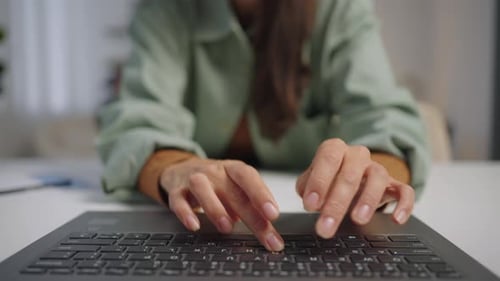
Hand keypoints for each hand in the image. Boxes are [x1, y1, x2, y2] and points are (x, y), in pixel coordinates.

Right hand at [160, 158, 283, 250]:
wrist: (183, 168)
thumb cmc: (217, 182)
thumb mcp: (236, 188)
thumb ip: (252, 207)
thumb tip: (271, 234)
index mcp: (233, 169)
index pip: (249, 178)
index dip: (262, 195)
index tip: (273, 214)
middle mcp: (215, 171)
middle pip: (234, 192)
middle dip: (251, 216)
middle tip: (265, 236)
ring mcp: (194, 179)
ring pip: (203, 189)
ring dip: (216, 208)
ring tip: (227, 228)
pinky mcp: (177, 190)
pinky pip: (178, 200)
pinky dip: (185, 213)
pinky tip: (194, 225)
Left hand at [296, 138, 414, 237]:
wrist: (349, 180)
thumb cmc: (327, 181)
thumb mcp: (310, 183)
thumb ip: (307, 188)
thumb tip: (311, 200)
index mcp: (334, 150)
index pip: (328, 158)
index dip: (319, 181)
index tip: (311, 205)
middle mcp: (357, 155)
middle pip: (350, 174)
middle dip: (336, 203)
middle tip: (326, 226)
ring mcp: (377, 168)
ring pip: (378, 177)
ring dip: (368, 200)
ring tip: (358, 220)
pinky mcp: (394, 184)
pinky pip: (405, 190)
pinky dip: (404, 204)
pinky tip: (396, 219)